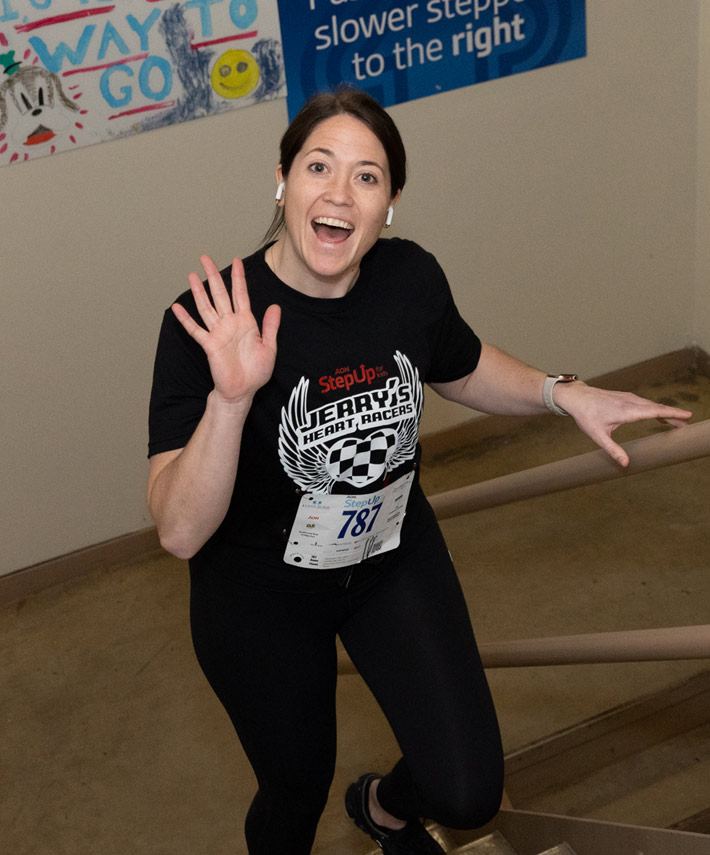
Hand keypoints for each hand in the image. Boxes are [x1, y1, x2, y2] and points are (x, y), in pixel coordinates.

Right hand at [172, 255, 280, 403]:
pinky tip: (177, 307)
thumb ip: (271, 326)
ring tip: (192, 275)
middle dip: (214, 276)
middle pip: (220, 294)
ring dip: (199, 291)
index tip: (235, 260)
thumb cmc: (256, 372)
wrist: (243, 391)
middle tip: (205, 258)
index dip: (238, 278)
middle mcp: (230, 324)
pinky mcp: (209, 345)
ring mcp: (218, 333)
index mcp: (246, 322)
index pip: (241, 294)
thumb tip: (275, 306)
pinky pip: (195, 329)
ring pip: (207, 307)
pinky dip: (186, 319)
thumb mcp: (269, 347)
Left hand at [555, 382, 692, 466]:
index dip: (672, 414)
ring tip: (678, 423)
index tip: (687, 416)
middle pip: (657, 408)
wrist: (577, 397)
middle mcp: (631, 402)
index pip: (654, 411)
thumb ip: (612, 450)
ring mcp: (629, 398)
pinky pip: (646, 403)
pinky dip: (656, 409)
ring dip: (666, 412)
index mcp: (626, 411)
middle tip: (687, 425)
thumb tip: (626, 464)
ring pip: (652, 405)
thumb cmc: (586, 416)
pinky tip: (660, 416)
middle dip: (674, 415)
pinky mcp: (627, 397)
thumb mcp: (598, 436)